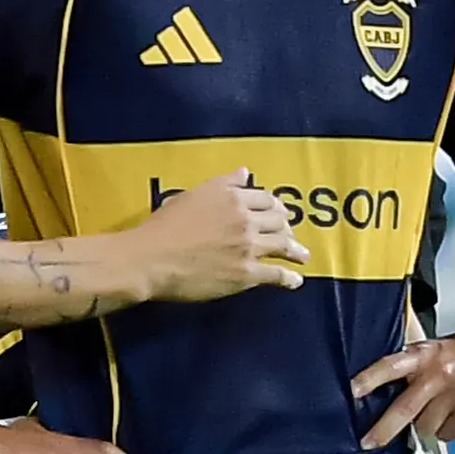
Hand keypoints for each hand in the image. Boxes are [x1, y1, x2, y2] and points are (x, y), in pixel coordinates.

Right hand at [119, 169, 306, 302]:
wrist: (152, 258)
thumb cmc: (163, 226)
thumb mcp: (192, 195)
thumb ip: (222, 184)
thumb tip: (245, 172)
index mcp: (232, 197)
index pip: (265, 198)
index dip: (275, 206)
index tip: (278, 212)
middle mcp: (245, 218)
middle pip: (279, 220)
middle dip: (287, 227)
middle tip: (290, 234)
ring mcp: (248, 247)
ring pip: (282, 244)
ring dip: (296, 250)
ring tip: (302, 256)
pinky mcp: (246, 273)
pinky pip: (276, 274)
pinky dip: (289, 278)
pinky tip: (295, 281)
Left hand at [355, 321, 454, 448]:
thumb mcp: (429, 350)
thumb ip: (409, 369)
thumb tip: (378, 398)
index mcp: (423, 356)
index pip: (392, 366)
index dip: (371, 379)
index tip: (352, 392)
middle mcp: (439, 375)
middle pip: (405, 409)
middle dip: (383, 430)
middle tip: (367, 443)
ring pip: (427, 428)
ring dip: (427, 425)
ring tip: (438, 409)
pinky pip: (449, 434)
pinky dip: (448, 429)